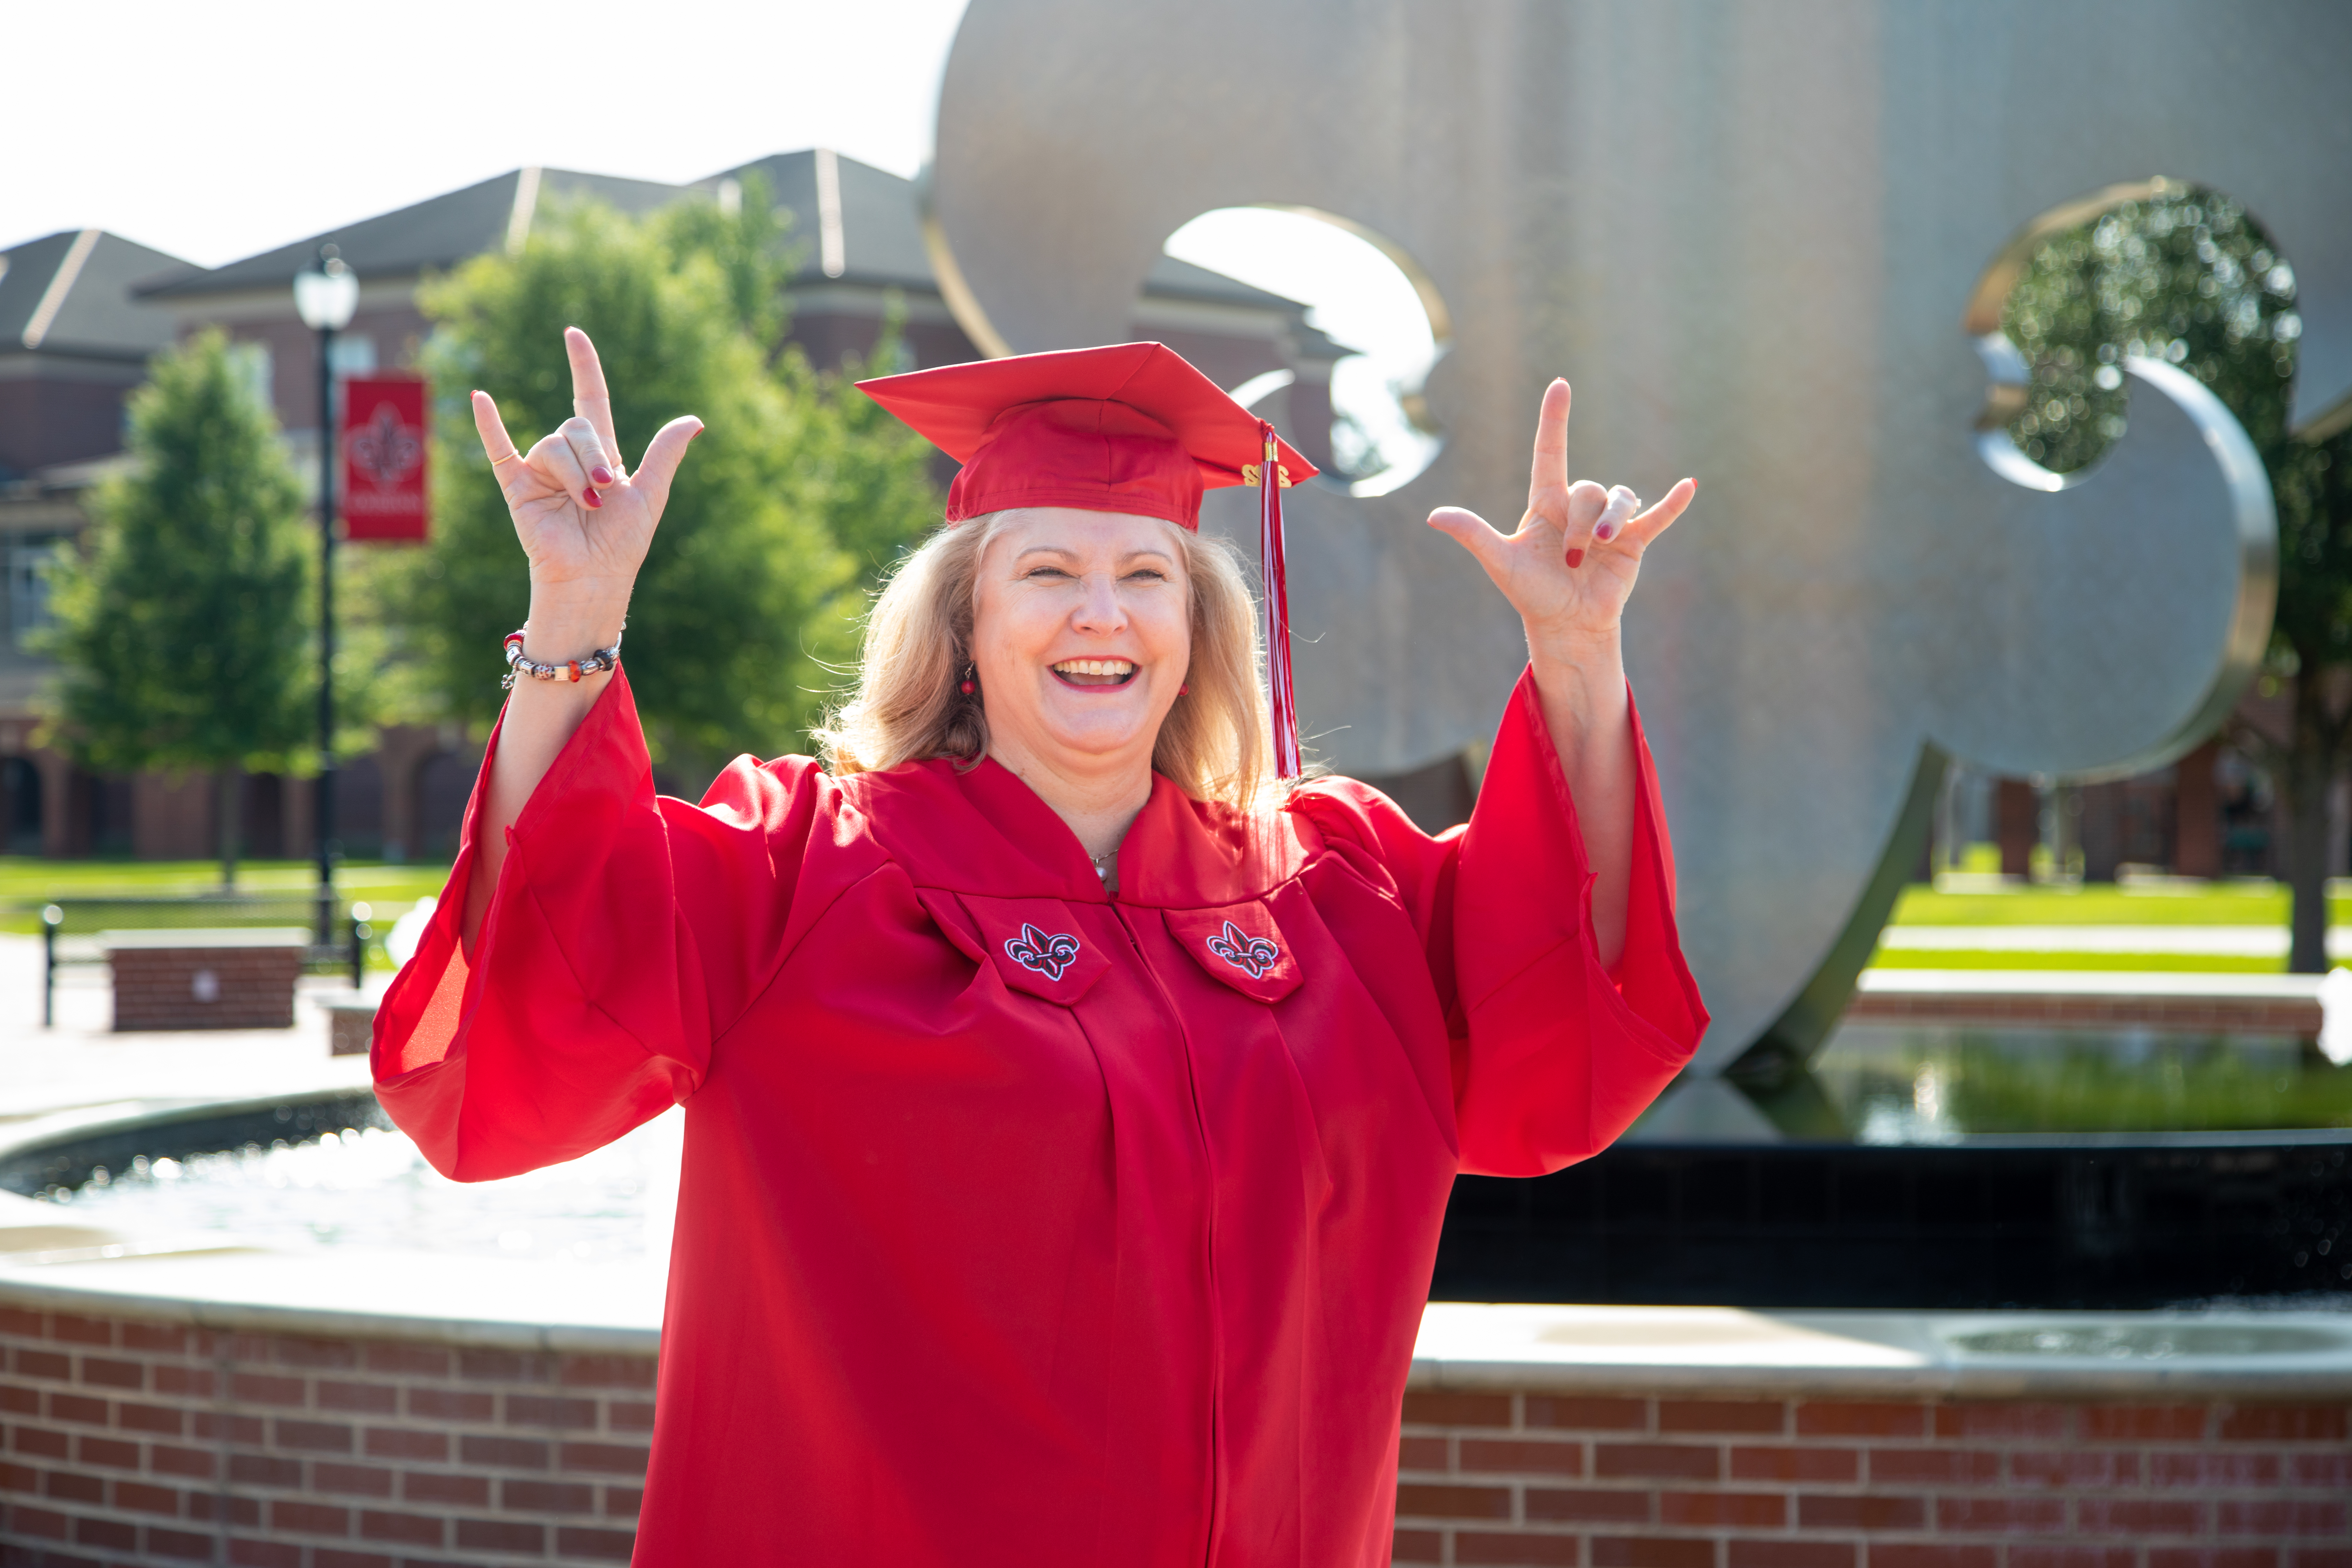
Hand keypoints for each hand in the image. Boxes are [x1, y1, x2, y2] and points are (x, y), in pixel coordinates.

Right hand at [470, 327, 702, 649]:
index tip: (574, 334)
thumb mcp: (651, 493)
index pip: (589, 400)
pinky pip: (500, 449)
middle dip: (592, 456)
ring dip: (573, 474)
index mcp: (601, 456)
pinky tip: (479, 397)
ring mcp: (541, 472)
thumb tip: (695, 419)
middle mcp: (569, 459)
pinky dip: (489, 425)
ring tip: (584, 505)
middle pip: (575, 427)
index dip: (584, 368)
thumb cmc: (623, 544)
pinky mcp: (517, 487)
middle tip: (603, 492)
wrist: (594, 577)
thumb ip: (665, 453)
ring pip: (552, 444)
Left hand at [1427, 379, 1693, 656]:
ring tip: (1598, 554)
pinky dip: (1672, 504)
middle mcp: (1579, 506)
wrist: (1565, 623)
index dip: (1554, 418)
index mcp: (1547, 502)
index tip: (1559, 384)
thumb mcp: (1500, 563)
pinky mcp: (1635, 542)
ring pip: (1618, 499)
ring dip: (1609, 525)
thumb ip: (1473, 535)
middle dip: (1581, 525)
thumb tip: (1434, 516)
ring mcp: (1610, 523)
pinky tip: (1689, 486)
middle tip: (1571, 562)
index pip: (1550, 451)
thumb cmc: (1532, 592)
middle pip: (1589, 489)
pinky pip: (1656, 516)